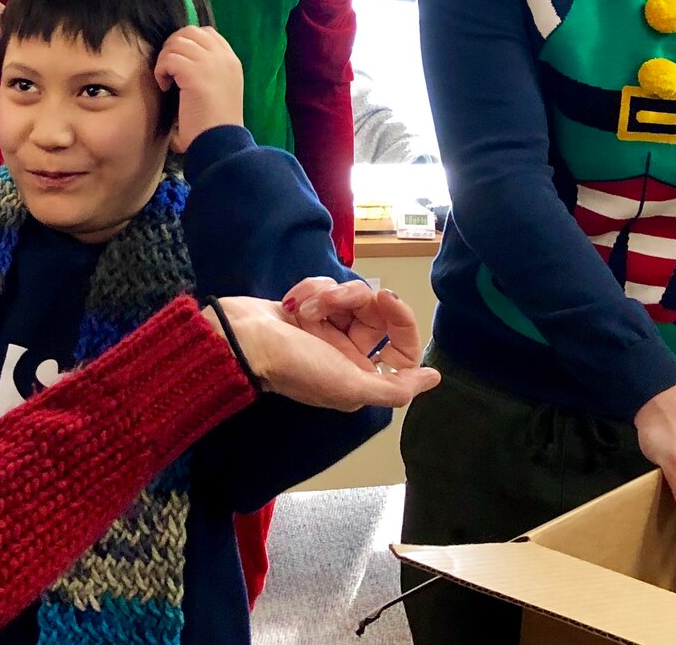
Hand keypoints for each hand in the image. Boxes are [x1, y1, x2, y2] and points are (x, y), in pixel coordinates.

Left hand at [152, 26, 243, 152]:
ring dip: (165, 60)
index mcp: (231, 61)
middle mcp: (223, 58)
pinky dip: (161, 71)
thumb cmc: (216, 125)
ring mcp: (210, 63)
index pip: (207, 33)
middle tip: (169, 70)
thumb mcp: (220, 90)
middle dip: (173, 47)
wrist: (220, 142)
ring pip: (177, 42)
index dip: (188, 42)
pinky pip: (168, 58)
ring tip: (167, 81)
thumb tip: (182, 59)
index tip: (180, 64)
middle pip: (190, 32)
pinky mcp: (195, 73)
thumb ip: (208, 70)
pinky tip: (165, 87)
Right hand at [203, 295, 439, 412]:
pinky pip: (324, 288)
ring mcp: (326, 329)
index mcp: (361, 376)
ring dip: (327, 296)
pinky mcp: (306, 308)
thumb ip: (396, 387)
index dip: (400, 320)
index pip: (403, 348)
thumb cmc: (295, 366)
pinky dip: (309, 291)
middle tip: (338, 298)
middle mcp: (347, 353)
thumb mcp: (350, 386)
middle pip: (376, 314)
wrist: (240, 340)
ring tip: (304, 310)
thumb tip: (435, 379)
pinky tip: (292, 303)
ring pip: (349, 296)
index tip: (386, 300)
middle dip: (356, 300)